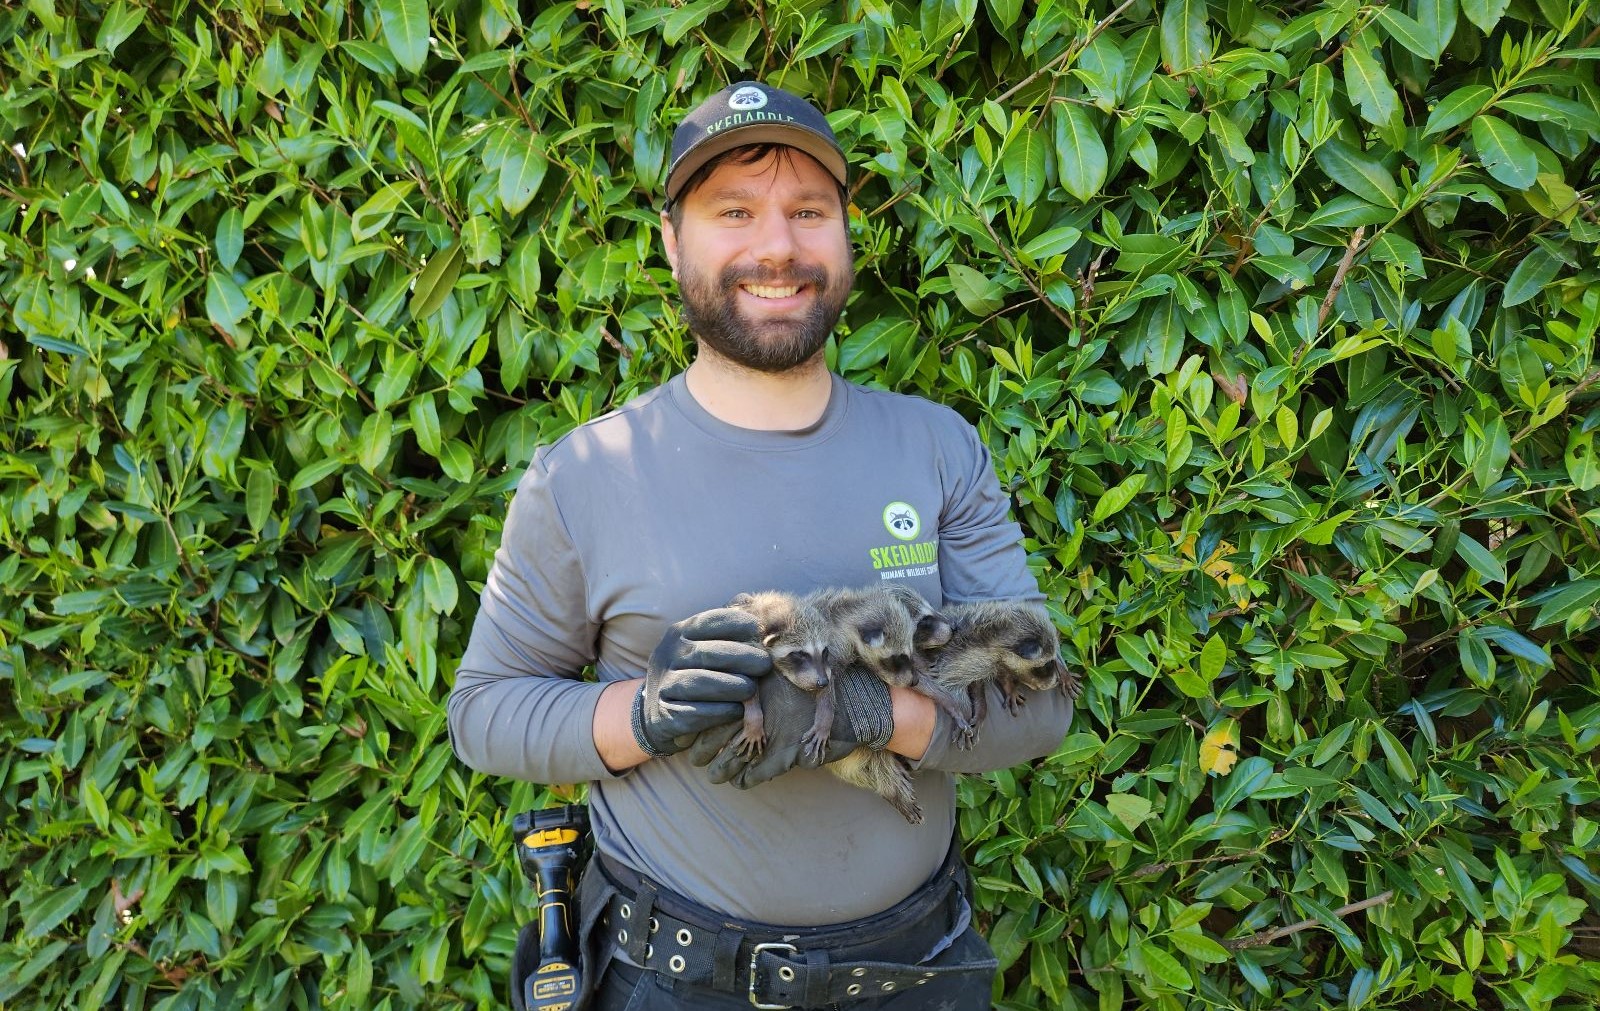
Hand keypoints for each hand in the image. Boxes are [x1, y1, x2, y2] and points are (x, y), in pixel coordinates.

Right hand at [631, 609, 771, 757]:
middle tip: (765, 665)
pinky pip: (696, 712)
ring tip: (752, 689)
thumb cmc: (693, 673)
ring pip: (701, 682)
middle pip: (707, 653)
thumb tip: (747, 599)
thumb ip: (724, 626)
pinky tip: (736, 710)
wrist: (659, 716)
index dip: (736, 623)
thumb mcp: (701, 645)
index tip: (759, 631)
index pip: (707, 621)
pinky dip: (720, 711)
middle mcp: (667, 655)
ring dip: (732, 686)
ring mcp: (663, 685)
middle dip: (742, 657)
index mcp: (679, 633)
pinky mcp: (665, 715)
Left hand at [686, 664, 892, 787]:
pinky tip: (741, 781)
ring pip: (729, 759)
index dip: (696, 721)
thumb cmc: (820, 678)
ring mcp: (770, 733)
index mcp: (752, 684)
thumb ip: (762, 659)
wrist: (857, 701)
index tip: (688, 730)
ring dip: (718, 770)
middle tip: (692, 757)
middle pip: (712, 734)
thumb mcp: (790, 659)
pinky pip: (754, 774)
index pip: (711, 705)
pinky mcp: (785, 755)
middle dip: (699, 750)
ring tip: (712, 773)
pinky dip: (745, 780)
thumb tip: (733, 640)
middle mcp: (756, 708)